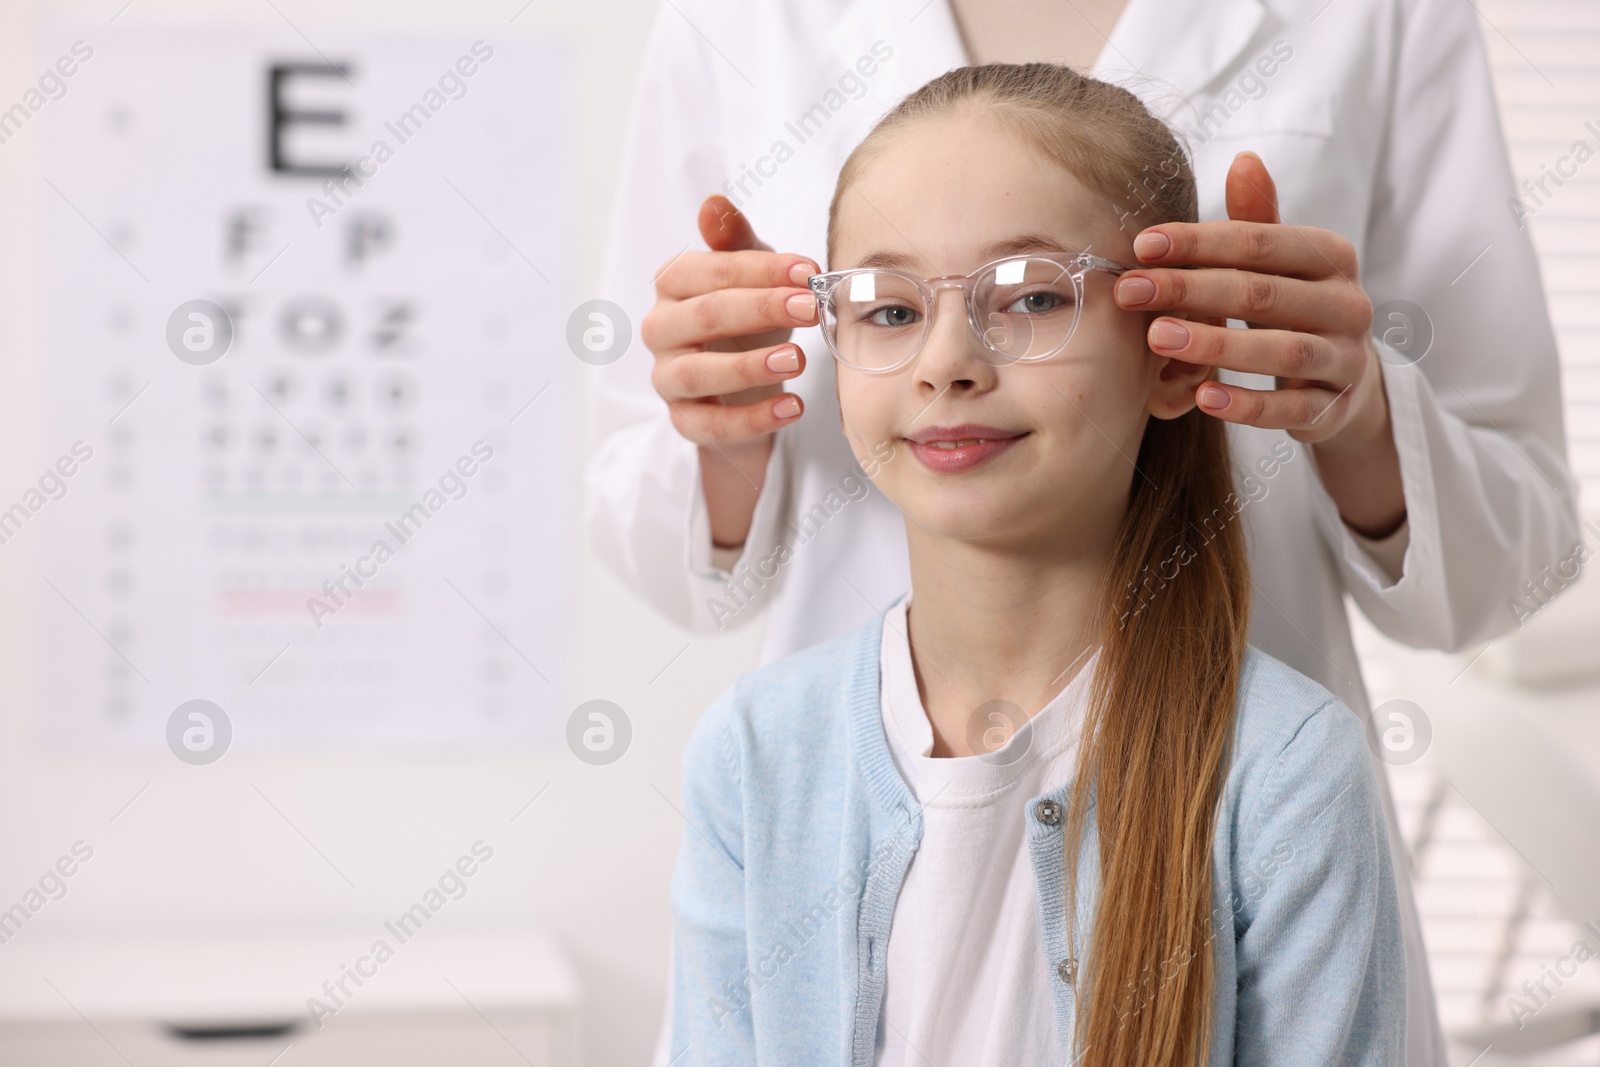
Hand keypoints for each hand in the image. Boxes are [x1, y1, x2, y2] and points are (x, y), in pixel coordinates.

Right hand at [642, 194, 817, 448]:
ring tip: (798, 359)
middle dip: (760, 310)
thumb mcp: (750, 274)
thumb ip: (736, 242)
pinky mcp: (683, 420)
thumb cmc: (747, 320)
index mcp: (674, 284)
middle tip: (812, 308)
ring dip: (749, 366)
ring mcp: (667, 377)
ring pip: (698, 373)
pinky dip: (753, 418)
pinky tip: (793, 407)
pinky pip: (710, 425)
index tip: (810, 271)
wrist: (743, 386)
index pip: (709, 271)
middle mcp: (660, 329)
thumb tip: (714, 204)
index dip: (760, 270)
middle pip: (704, 316)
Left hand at [1116, 151, 1403, 536]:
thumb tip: (1243, 159)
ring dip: (1217, 344)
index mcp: (1332, 256)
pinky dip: (1247, 405)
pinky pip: (1291, 410)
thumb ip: (1260, 220)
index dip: (1200, 242)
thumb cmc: (1296, 309)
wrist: (1344, 381)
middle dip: (1192, 290)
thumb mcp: (1283, 263)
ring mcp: (1346, 358)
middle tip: (1132, 291)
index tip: (1142, 246)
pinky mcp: (1335, 408)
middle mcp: (1348, 304)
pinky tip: (1204, 397)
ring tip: (1158, 338)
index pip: (1260, 242)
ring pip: (1282, 351)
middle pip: (1264, 293)